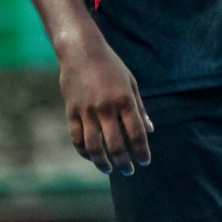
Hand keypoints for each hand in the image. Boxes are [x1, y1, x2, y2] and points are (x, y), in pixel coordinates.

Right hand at [58, 33, 153, 174]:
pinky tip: (92, 157)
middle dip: (124, 163)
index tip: (144, 162)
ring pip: (94, 147)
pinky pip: (77, 139)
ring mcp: (87, 111)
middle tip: (129, 171)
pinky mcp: (71, 112)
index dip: (141, 151)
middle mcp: (106, 108)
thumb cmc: (110, 66)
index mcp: (124, 100)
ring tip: (109, 170)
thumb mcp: (130, 82)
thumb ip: (139, 108)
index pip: (136, 133)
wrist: (81, 50)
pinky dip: (84, 152)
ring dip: (103, 163)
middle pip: (116, 145)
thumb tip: (150, 130)